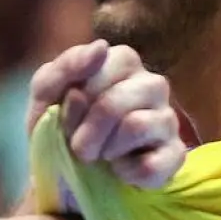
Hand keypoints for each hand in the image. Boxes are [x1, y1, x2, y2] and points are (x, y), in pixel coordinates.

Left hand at [27, 40, 184, 188]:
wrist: (63, 173)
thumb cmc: (59, 125)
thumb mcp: (46, 94)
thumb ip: (65, 67)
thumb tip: (101, 47)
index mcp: (122, 62)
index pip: (107, 63)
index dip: (78, 95)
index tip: (67, 110)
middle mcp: (152, 84)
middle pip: (114, 102)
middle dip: (85, 130)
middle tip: (78, 145)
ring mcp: (168, 119)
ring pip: (136, 126)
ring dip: (104, 150)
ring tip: (101, 155)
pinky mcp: (175, 155)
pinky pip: (151, 164)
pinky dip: (125, 173)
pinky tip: (121, 169)